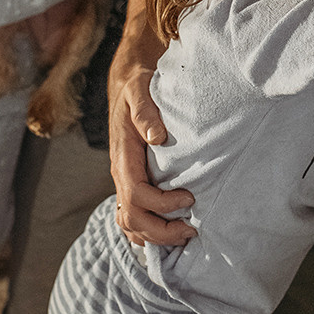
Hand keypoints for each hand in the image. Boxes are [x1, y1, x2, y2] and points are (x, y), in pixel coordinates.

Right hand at [108, 0, 195, 245]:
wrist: (130, 77)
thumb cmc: (140, 82)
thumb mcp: (141, 88)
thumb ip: (147, 111)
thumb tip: (157, 136)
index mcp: (124, 153)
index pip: (135, 193)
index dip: (161, 204)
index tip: (190, 199)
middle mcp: (121, 170)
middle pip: (131, 217)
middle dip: (159, 231)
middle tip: (191, 230)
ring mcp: (125, 178)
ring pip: (129, 222)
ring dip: (154, 236)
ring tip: (185, 233)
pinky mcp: (132, 179)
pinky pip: (132, 216)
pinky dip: (147, 232)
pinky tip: (168, 231)